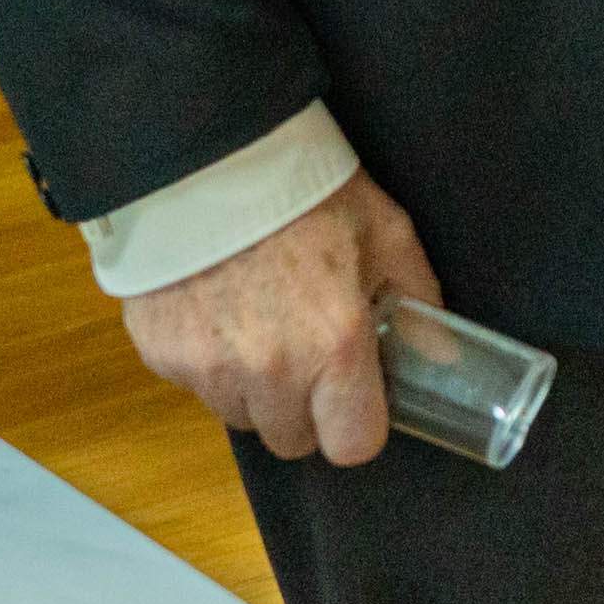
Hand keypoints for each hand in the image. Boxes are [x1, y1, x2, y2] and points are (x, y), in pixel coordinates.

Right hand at [127, 167, 434, 467]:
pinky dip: (207, 361)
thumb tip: (444, 358)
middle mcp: (271, 371)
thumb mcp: (386, 234)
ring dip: (253, 389)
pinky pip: (195, 385)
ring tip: (258, 322)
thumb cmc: (306, 192)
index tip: (353, 395)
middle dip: (303, 409)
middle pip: (292, 440)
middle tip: (304, 353)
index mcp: (335, 347)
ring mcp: (208, 368)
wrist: (208, 157)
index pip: (351, 446)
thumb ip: (419, 305)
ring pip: (240, 416)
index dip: (356, 423)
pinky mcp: (160, 356)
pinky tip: (217, 308)